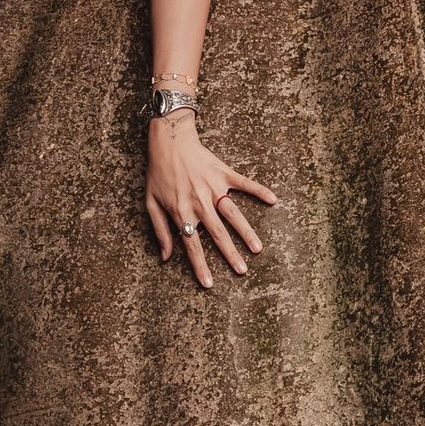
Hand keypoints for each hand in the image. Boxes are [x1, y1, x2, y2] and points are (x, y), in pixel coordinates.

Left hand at [146, 120, 275, 289]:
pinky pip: (244, 183)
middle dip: (230, 254)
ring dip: (246, 231)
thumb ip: (159, 230)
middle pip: (217, 233)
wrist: (169, 141)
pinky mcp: (223, 173)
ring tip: (257, 248)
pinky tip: (273, 199)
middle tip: (243, 271)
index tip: (209, 284)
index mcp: (182, 211)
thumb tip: (165, 256)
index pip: (192, 245)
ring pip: (233, 213)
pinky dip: (258, 190)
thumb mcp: (151, 203)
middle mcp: (200, 202)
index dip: (200, 265)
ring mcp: (214, 187)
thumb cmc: (158, 173)